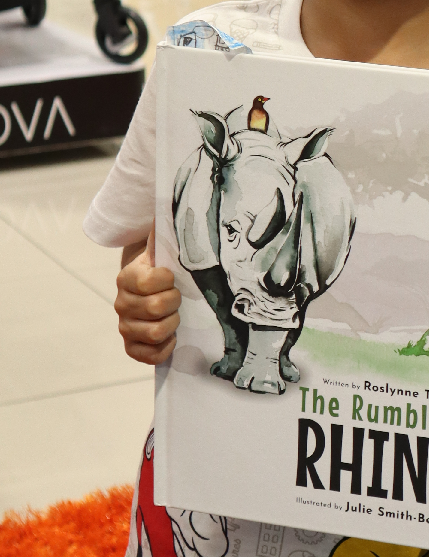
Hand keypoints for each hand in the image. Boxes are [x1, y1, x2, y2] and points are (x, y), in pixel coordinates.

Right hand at [115, 226, 180, 364]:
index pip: (149, 281)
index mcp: (128, 276)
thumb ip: (167, 231)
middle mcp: (121, 302)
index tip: (172, 277)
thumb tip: (176, 200)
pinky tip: (171, 337)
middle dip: (175, 303)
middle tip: (179, 298)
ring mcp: (125, 326)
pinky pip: (148, 356)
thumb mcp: (164, 249)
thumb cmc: (163, 268)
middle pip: (157, 308)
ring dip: (172, 324)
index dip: (167, 280)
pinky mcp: (131, 346)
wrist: (151, 290)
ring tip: (175, 316)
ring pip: (156, 332)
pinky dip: (165, 348)